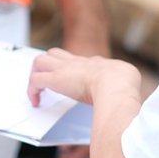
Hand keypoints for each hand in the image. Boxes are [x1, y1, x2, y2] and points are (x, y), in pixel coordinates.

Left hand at [27, 47, 141, 107]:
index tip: (72, 83)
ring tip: (38, 92)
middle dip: (49, 65)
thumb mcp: (127, 81)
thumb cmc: (125, 83)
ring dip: (35, 74)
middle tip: (47, 82)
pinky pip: (35, 81)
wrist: (117, 82)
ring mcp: (65, 69)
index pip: (78, 61)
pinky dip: (31, 91)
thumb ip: (124, 85)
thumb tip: (127, 99)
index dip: (71, 70)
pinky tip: (36, 103)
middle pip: (55, 54)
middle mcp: (77, 63)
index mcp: (94, 64)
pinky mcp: (55, 79)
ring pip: (40, 60)